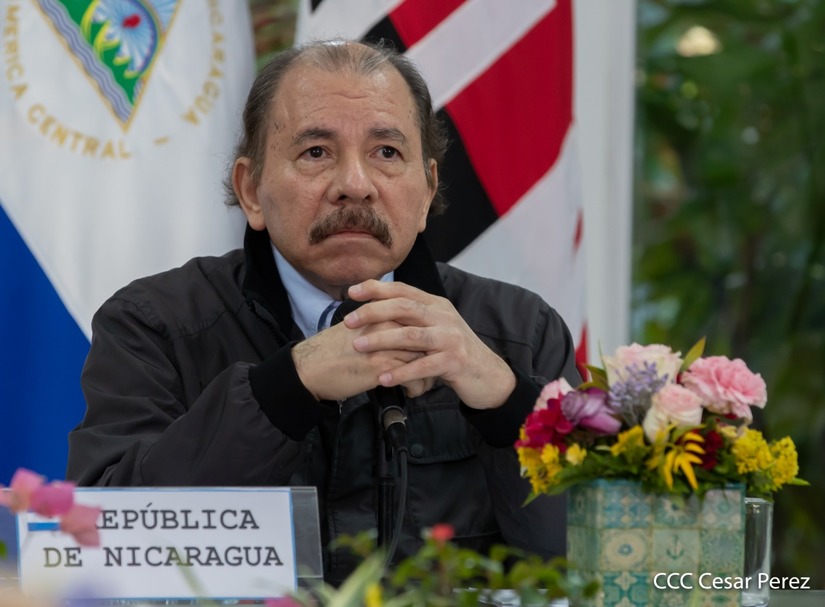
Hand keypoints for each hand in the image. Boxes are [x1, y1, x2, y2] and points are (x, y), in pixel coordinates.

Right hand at [291, 318, 430, 401]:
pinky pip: (414, 376)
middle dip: (432, 356)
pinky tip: (411, 392)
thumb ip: (380, 324)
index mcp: (382, 312)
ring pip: (424, 357)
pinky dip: (417, 387)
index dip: (426, 338)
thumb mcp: (358, 328)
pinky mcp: (383, 365)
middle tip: (431, 369)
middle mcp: (387, 324)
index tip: (427, 352)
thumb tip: (401, 331)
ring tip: (423, 384)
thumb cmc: (331, 350)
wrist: (310, 368)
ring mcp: (387, 344)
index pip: (418, 321)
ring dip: (428, 374)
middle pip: (425, 338)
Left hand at [342, 280, 516, 408]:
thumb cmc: (455, 352)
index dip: (376, 288)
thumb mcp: (436, 328)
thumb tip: (378, 309)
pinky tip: (383, 378)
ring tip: (357, 346)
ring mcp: (450, 338)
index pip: (403, 290)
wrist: (489, 376)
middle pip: (403, 307)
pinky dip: (401, 372)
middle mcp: (443, 316)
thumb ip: (414, 318)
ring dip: (381, 340)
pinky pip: (423, 366)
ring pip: (410, 335)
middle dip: (373, 312)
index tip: (351, 291)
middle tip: (348, 321)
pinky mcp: (454, 361)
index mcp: (436, 305)